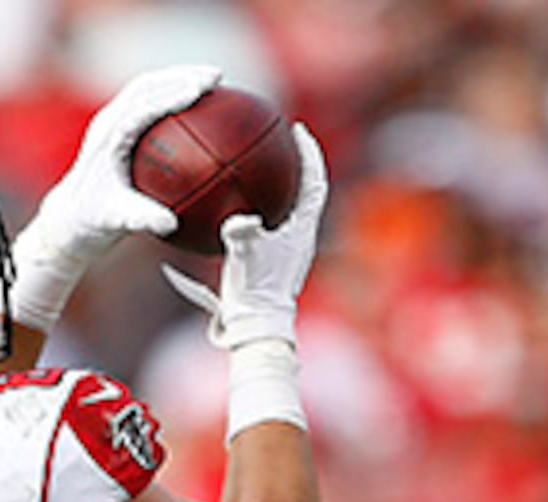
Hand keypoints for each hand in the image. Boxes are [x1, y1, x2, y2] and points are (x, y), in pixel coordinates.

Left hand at [9, 64, 218, 332]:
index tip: (197, 90)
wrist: (71, 215)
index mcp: (108, 138)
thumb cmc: (93, 219)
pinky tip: (203, 103)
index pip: (140, 107)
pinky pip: (151, 101)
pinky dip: (176, 95)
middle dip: (183, 75)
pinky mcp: (120, 124)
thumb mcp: (116, 221)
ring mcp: (113, 119)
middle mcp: (109, 122)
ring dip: (181, 77)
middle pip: (148, 86)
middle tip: (217, 76)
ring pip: (150, 87)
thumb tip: (170, 223)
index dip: (169, 96)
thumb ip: (141, 218)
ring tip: (214, 78)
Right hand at [163, 125, 329, 350]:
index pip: (314, 181)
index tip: (297, 129)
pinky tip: (233, 208)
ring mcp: (289, 250)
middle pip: (304, 188)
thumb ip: (244, 234)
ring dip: (278, 186)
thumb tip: (239, 217)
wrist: (258, 325)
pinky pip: (268, 225)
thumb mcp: (246, 257)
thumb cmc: (255, 291)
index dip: (308, 152)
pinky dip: (257, 210)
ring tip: (261, 167)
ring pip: (288, 208)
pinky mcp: (274, 262)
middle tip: (280, 142)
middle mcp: (301, 236)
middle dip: (294, 163)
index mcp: (303, 229)